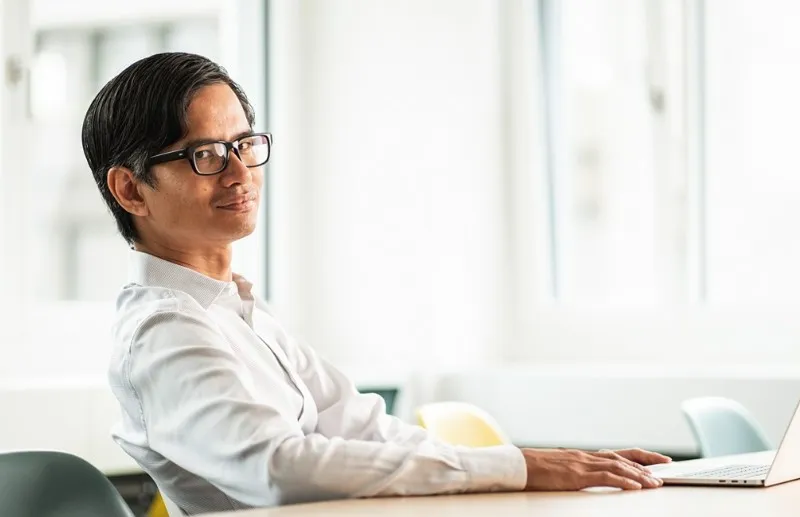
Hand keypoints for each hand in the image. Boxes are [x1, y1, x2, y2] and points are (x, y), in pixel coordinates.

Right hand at [520, 447, 671, 490]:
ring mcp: (581, 464)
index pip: (617, 453)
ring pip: (618, 466)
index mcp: (583, 456)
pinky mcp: (576, 475)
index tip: (657, 459)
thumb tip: (586, 477)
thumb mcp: (559, 468)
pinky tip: (635, 487)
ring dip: (639, 475)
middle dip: (646, 464)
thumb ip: (575, 470)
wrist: (517, 465)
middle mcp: (586, 456)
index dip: (639, 456)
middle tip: (665, 472)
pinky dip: (623, 481)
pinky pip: (605, 477)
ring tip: (655, 483)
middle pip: (623, 457)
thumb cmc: (533, 469)